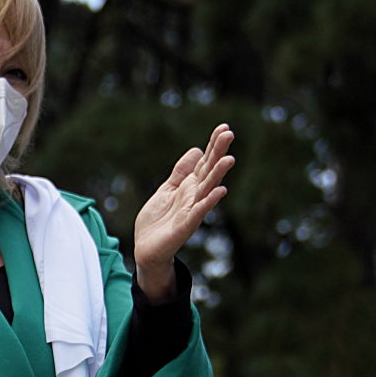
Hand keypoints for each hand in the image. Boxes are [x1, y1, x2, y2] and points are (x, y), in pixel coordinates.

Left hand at [133, 123, 235, 297]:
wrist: (146, 249)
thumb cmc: (157, 221)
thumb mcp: (166, 190)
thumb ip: (181, 172)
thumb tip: (196, 150)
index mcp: (189, 186)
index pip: (204, 162)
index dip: (213, 145)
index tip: (224, 127)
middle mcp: (194, 196)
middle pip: (209, 170)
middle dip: (218, 152)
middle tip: (229, 134)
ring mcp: (192, 210)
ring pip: (208, 189)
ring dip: (218, 174)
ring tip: (229, 159)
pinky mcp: (186, 225)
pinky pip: (200, 211)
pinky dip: (209, 201)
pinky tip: (220, 190)